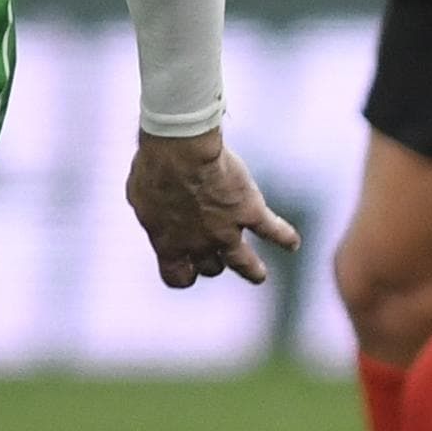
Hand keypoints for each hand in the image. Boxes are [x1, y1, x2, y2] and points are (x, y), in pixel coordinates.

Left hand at [124, 129, 298, 288]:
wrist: (178, 152)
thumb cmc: (152, 169)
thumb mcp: (139, 196)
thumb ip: (153, 213)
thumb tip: (156, 213)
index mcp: (169, 245)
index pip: (178, 277)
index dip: (183, 273)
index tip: (186, 266)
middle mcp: (200, 245)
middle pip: (213, 268)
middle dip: (214, 262)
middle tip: (218, 256)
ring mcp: (227, 231)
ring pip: (246, 264)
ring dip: (253, 271)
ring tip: (259, 274)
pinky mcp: (250, 211)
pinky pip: (274, 230)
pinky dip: (285, 238)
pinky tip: (292, 244)